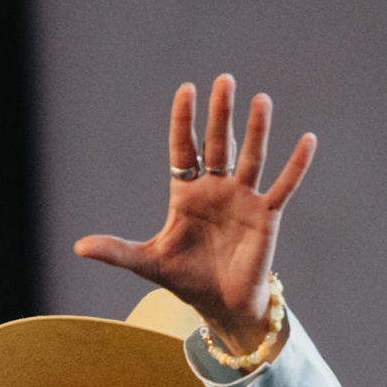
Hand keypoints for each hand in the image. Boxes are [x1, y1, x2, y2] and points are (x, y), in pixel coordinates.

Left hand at [72, 75, 315, 351]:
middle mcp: (216, 189)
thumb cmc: (186, 279)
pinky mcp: (267, 216)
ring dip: (257, 130)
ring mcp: (243, 200)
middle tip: (225, 80)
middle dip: (221, 114)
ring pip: (251, 157)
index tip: (186, 89)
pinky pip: (283, 186)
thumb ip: (117, 251)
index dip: (185, 120)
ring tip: (261, 99)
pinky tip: (308, 140)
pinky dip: (296, 165)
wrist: (221, 306)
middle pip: (219, 144)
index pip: (185, 148)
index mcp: (187, 193)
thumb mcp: (148, 262)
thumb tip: (78, 248)